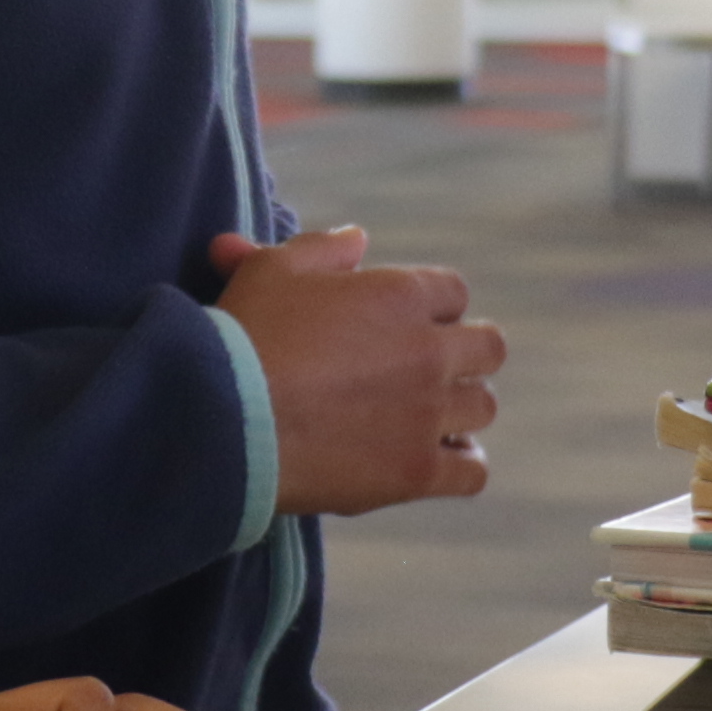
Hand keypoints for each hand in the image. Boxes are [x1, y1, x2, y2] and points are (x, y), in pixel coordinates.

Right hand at [209, 224, 506, 513]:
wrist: (224, 418)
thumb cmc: (242, 337)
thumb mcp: (272, 269)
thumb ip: (322, 249)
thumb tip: (358, 239)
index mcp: (401, 297)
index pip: (454, 293)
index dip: (433, 308)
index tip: (406, 325)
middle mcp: (428, 352)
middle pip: (487, 348)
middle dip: (464, 355)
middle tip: (429, 370)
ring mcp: (427, 415)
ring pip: (483, 407)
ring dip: (462, 410)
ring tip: (433, 418)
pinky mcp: (417, 472)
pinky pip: (473, 471)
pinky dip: (463, 465)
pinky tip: (440, 462)